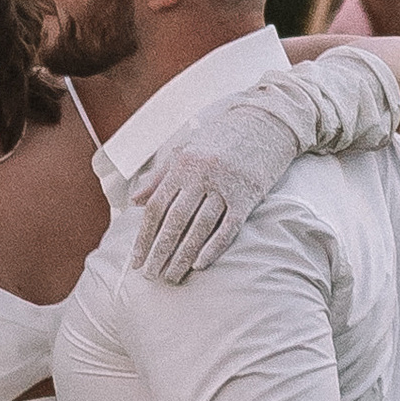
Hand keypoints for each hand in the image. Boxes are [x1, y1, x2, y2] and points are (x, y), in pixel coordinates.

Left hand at [131, 93, 305, 281]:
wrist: (264, 124)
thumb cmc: (220, 139)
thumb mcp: (185, 150)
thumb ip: (158, 177)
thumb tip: (134, 201)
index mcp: (182, 165)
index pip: (156, 207)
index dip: (144, 237)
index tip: (136, 261)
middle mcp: (201, 176)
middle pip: (175, 221)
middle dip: (160, 251)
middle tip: (150, 276)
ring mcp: (225, 186)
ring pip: (200, 228)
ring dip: (183, 256)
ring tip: (172, 276)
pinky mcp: (247, 196)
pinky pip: (228, 228)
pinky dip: (213, 248)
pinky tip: (200, 265)